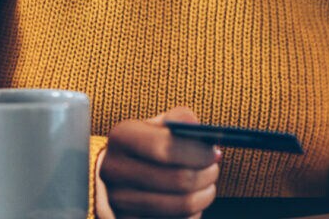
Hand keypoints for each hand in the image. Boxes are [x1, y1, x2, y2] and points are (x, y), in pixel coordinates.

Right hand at [96, 106, 221, 218]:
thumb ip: (179, 119)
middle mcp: (114, 170)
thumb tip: (197, 128)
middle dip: (207, 174)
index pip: (163, 147)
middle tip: (213, 168)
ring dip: (204, 195)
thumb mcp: (159, 125)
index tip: (214, 153)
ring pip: (182, 205)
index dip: (196, 151)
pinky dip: (192, 213)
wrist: (120, 173)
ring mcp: (119, 201)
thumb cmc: (148, 145)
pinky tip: (190, 200)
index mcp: (121, 137)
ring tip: (207, 184)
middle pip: (178, 180)